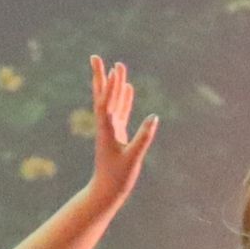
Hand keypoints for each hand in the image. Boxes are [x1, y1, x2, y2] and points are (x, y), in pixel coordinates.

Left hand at [88, 56, 158, 202]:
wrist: (106, 191)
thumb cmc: (117, 177)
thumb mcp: (133, 158)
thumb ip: (143, 138)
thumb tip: (154, 117)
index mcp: (106, 130)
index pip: (106, 102)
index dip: (109, 85)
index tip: (112, 68)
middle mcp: (106, 126)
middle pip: (103, 96)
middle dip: (102, 77)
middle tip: (96, 57)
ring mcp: (112, 129)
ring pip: (112, 102)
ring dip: (115, 84)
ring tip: (118, 66)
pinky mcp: (118, 134)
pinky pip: (121, 112)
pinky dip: (125, 99)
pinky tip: (129, 88)